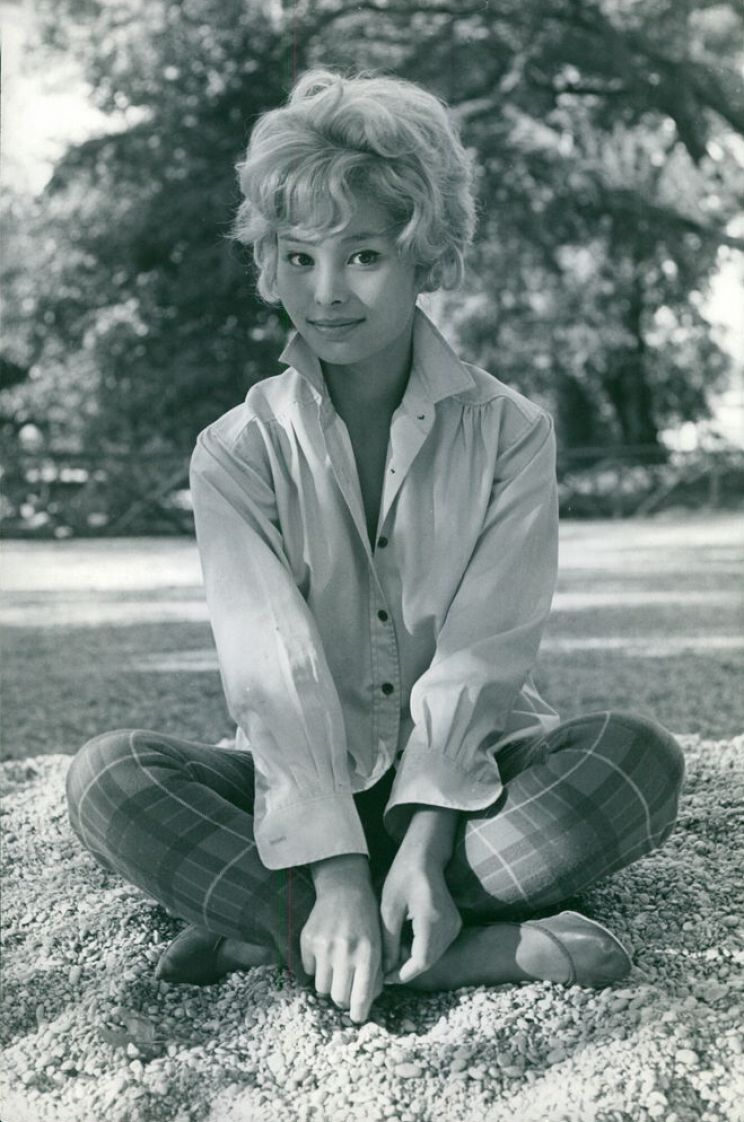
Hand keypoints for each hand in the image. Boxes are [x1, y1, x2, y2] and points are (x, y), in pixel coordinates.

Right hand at [301, 854, 382, 1022]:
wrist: (344, 889)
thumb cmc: (367, 920)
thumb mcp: (379, 945)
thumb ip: (375, 974)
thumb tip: (364, 1003)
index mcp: (367, 954)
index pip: (360, 997)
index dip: (358, 1014)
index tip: (357, 1018)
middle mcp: (345, 951)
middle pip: (338, 998)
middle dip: (343, 999)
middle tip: (346, 990)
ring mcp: (324, 946)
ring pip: (321, 988)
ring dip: (329, 983)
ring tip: (336, 968)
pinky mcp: (307, 940)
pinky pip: (309, 971)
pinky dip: (317, 967)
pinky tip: (325, 952)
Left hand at [380, 808, 461, 984]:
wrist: (425, 856)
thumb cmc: (403, 876)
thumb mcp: (388, 908)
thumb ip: (387, 940)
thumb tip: (384, 969)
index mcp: (431, 919)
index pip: (421, 960)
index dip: (402, 973)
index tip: (384, 977)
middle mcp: (448, 925)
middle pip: (428, 961)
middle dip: (405, 968)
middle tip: (384, 969)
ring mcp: (454, 925)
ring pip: (433, 956)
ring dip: (413, 960)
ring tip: (391, 955)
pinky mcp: (454, 924)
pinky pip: (437, 947)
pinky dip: (421, 951)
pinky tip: (404, 944)